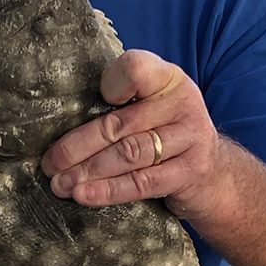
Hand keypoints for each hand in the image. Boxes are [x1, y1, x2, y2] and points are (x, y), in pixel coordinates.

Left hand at [40, 50, 223, 221]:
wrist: (216, 173)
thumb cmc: (166, 134)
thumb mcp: (152, 107)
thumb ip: (121, 104)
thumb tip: (59, 118)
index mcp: (167, 78)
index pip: (136, 69)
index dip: (112, 82)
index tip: (93, 100)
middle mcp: (182, 103)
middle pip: (119, 124)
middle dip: (77, 147)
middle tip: (49, 164)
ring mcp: (190, 138)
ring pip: (128, 155)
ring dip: (87, 172)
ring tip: (59, 184)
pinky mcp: (189, 172)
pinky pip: (141, 183)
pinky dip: (108, 191)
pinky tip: (83, 196)